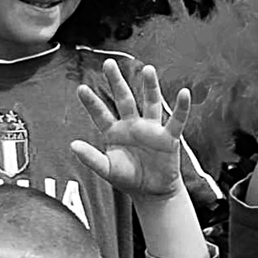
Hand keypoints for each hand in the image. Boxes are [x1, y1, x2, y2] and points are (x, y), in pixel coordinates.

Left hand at [71, 59, 188, 200]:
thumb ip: (91, 158)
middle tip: (108, 64)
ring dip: (150, 87)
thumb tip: (72, 145)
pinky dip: (182, 107)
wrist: (152, 192)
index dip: (92, 102)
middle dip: (117, 81)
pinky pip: (176, 120)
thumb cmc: (129, 178)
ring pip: (150, 103)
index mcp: (115, 132)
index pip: (101, 114)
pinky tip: (184, 94)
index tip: (81, 88)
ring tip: (148, 69)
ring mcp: (151, 129)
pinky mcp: (168, 137)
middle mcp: (132, 125)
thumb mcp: (107, 169)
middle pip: (124, 99)